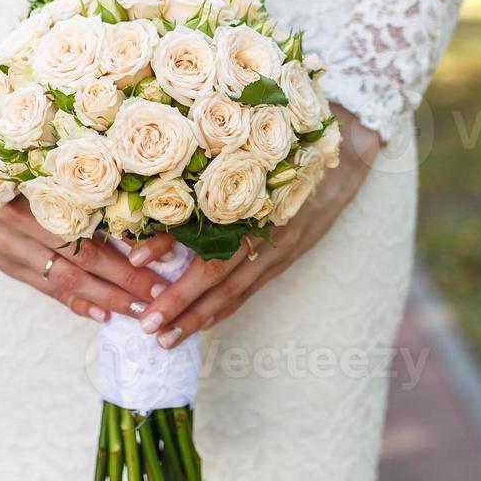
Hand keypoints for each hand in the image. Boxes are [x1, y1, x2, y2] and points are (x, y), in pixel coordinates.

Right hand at [0, 127, 176, 322]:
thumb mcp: (28, 146)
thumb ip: (70, 164)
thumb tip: (131, 175)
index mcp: (26, 194)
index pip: (84, 232)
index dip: (124, 251)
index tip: (161, 260)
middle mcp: (15, 227)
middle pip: (79, 262)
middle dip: (124, 282)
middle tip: (160, 295)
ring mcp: (8, 250)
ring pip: (63, 281)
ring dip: (104, 298)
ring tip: (139, 312)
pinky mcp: (4, 262)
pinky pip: (43, 287)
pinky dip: (74, 302)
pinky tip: (101, 314)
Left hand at [135, 106, 381, 346]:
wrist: (347, 153)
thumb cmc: (292, 141)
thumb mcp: (257, 145)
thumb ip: (214, 159)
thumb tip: (161, 173)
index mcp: (253, 198)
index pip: (204, 226)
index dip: (167, 245)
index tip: (133, 260)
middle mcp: (266, 229)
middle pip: (216, 273)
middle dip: (178, 302)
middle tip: (146, 325)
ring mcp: (278, 249)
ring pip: (232, 291)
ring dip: (197, 317)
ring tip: (166, 339)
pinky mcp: (284, 258)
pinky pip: (249, 291)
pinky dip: (223, 310)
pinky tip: (201, 325)